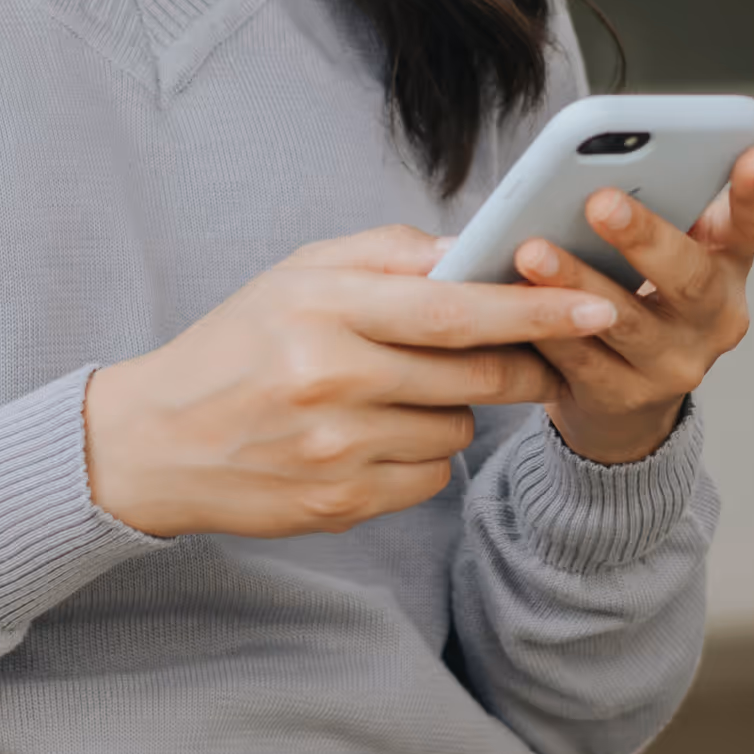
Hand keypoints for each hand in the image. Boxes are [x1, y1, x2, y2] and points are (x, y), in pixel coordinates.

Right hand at [83, 225, 618, 538]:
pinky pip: (428, 477)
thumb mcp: (298, 273)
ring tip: (403, 390)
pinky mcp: (340, 504)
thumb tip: (472, 249)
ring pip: (458, 430)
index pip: (453, 307)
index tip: (594, 304)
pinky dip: (423, 455)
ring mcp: (337, 448)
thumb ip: (387, 253)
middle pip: (473, 376)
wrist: (159, 439)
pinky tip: (376, 435)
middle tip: (545, 354)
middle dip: (526, 363)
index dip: (532, 307)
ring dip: (458, 410)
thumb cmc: (240, 342)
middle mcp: (332, 376)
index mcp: (323, 305)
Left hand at [514, 144, 753, 463]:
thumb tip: (587, 158)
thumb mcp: (659, 248)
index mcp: (726, 263)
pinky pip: (580, 360)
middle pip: (689, 276)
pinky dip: (546, 327)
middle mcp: (714, 317)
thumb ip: (647, 203)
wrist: (623, 392)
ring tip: (532, 251)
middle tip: (599, 201)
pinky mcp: (625, 398)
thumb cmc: (637, 291)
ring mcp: (674, 364)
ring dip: (577, 282)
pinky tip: (515, 299)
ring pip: (625, 321)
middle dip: (644, 236)